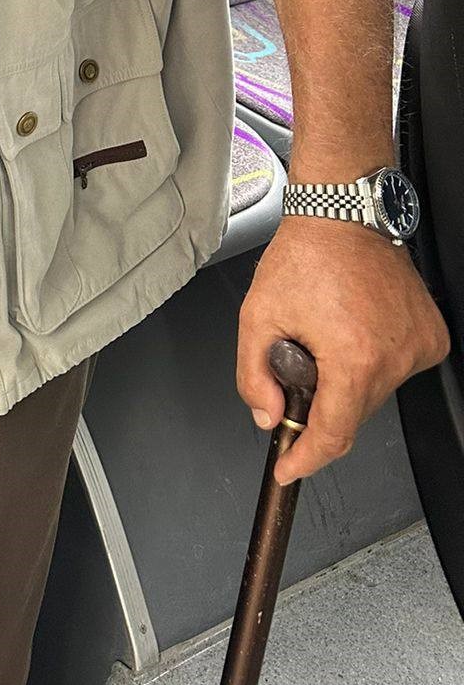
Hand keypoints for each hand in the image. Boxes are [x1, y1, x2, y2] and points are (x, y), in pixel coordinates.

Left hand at [238, 215, 449, 483]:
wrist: (344, 216)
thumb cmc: (305, 257)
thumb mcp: (256, 316)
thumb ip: (253, 376)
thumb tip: (269, 416)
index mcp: (353, 358)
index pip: (333, 434)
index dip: (306, 458)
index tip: (289, 468)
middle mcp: (394, 358)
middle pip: (351, 413)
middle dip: (320, 400)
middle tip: (301, 357)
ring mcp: (418, 349)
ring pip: (374, 392)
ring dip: (348, 378)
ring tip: (330, 330)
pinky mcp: (431, 338)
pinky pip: (396, 369)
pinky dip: (373, 360)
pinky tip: (355, 327)